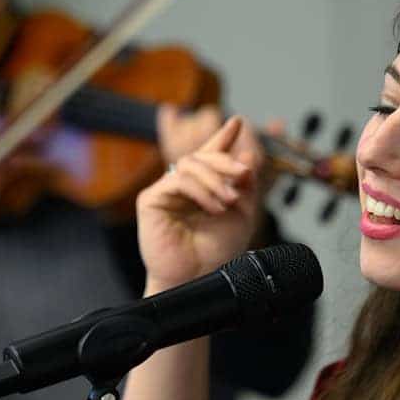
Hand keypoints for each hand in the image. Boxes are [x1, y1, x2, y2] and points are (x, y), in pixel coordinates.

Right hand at [137, 116, 263, 291]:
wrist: (199, 278)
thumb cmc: (216, 252)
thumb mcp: (243, 214)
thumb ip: (246, 186)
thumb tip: (248, 155)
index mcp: (203, 189)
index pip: (211, 156)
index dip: (223, 137)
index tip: (237, 122)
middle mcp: (182, 187)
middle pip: (202, 156)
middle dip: (226, 160)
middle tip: (244, 173)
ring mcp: (165, 191)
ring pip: (190, 163)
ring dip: (215, 178)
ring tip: (230, 200)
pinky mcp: (151, 200)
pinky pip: (178, 180)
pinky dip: (201, 190)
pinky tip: (214, 207)